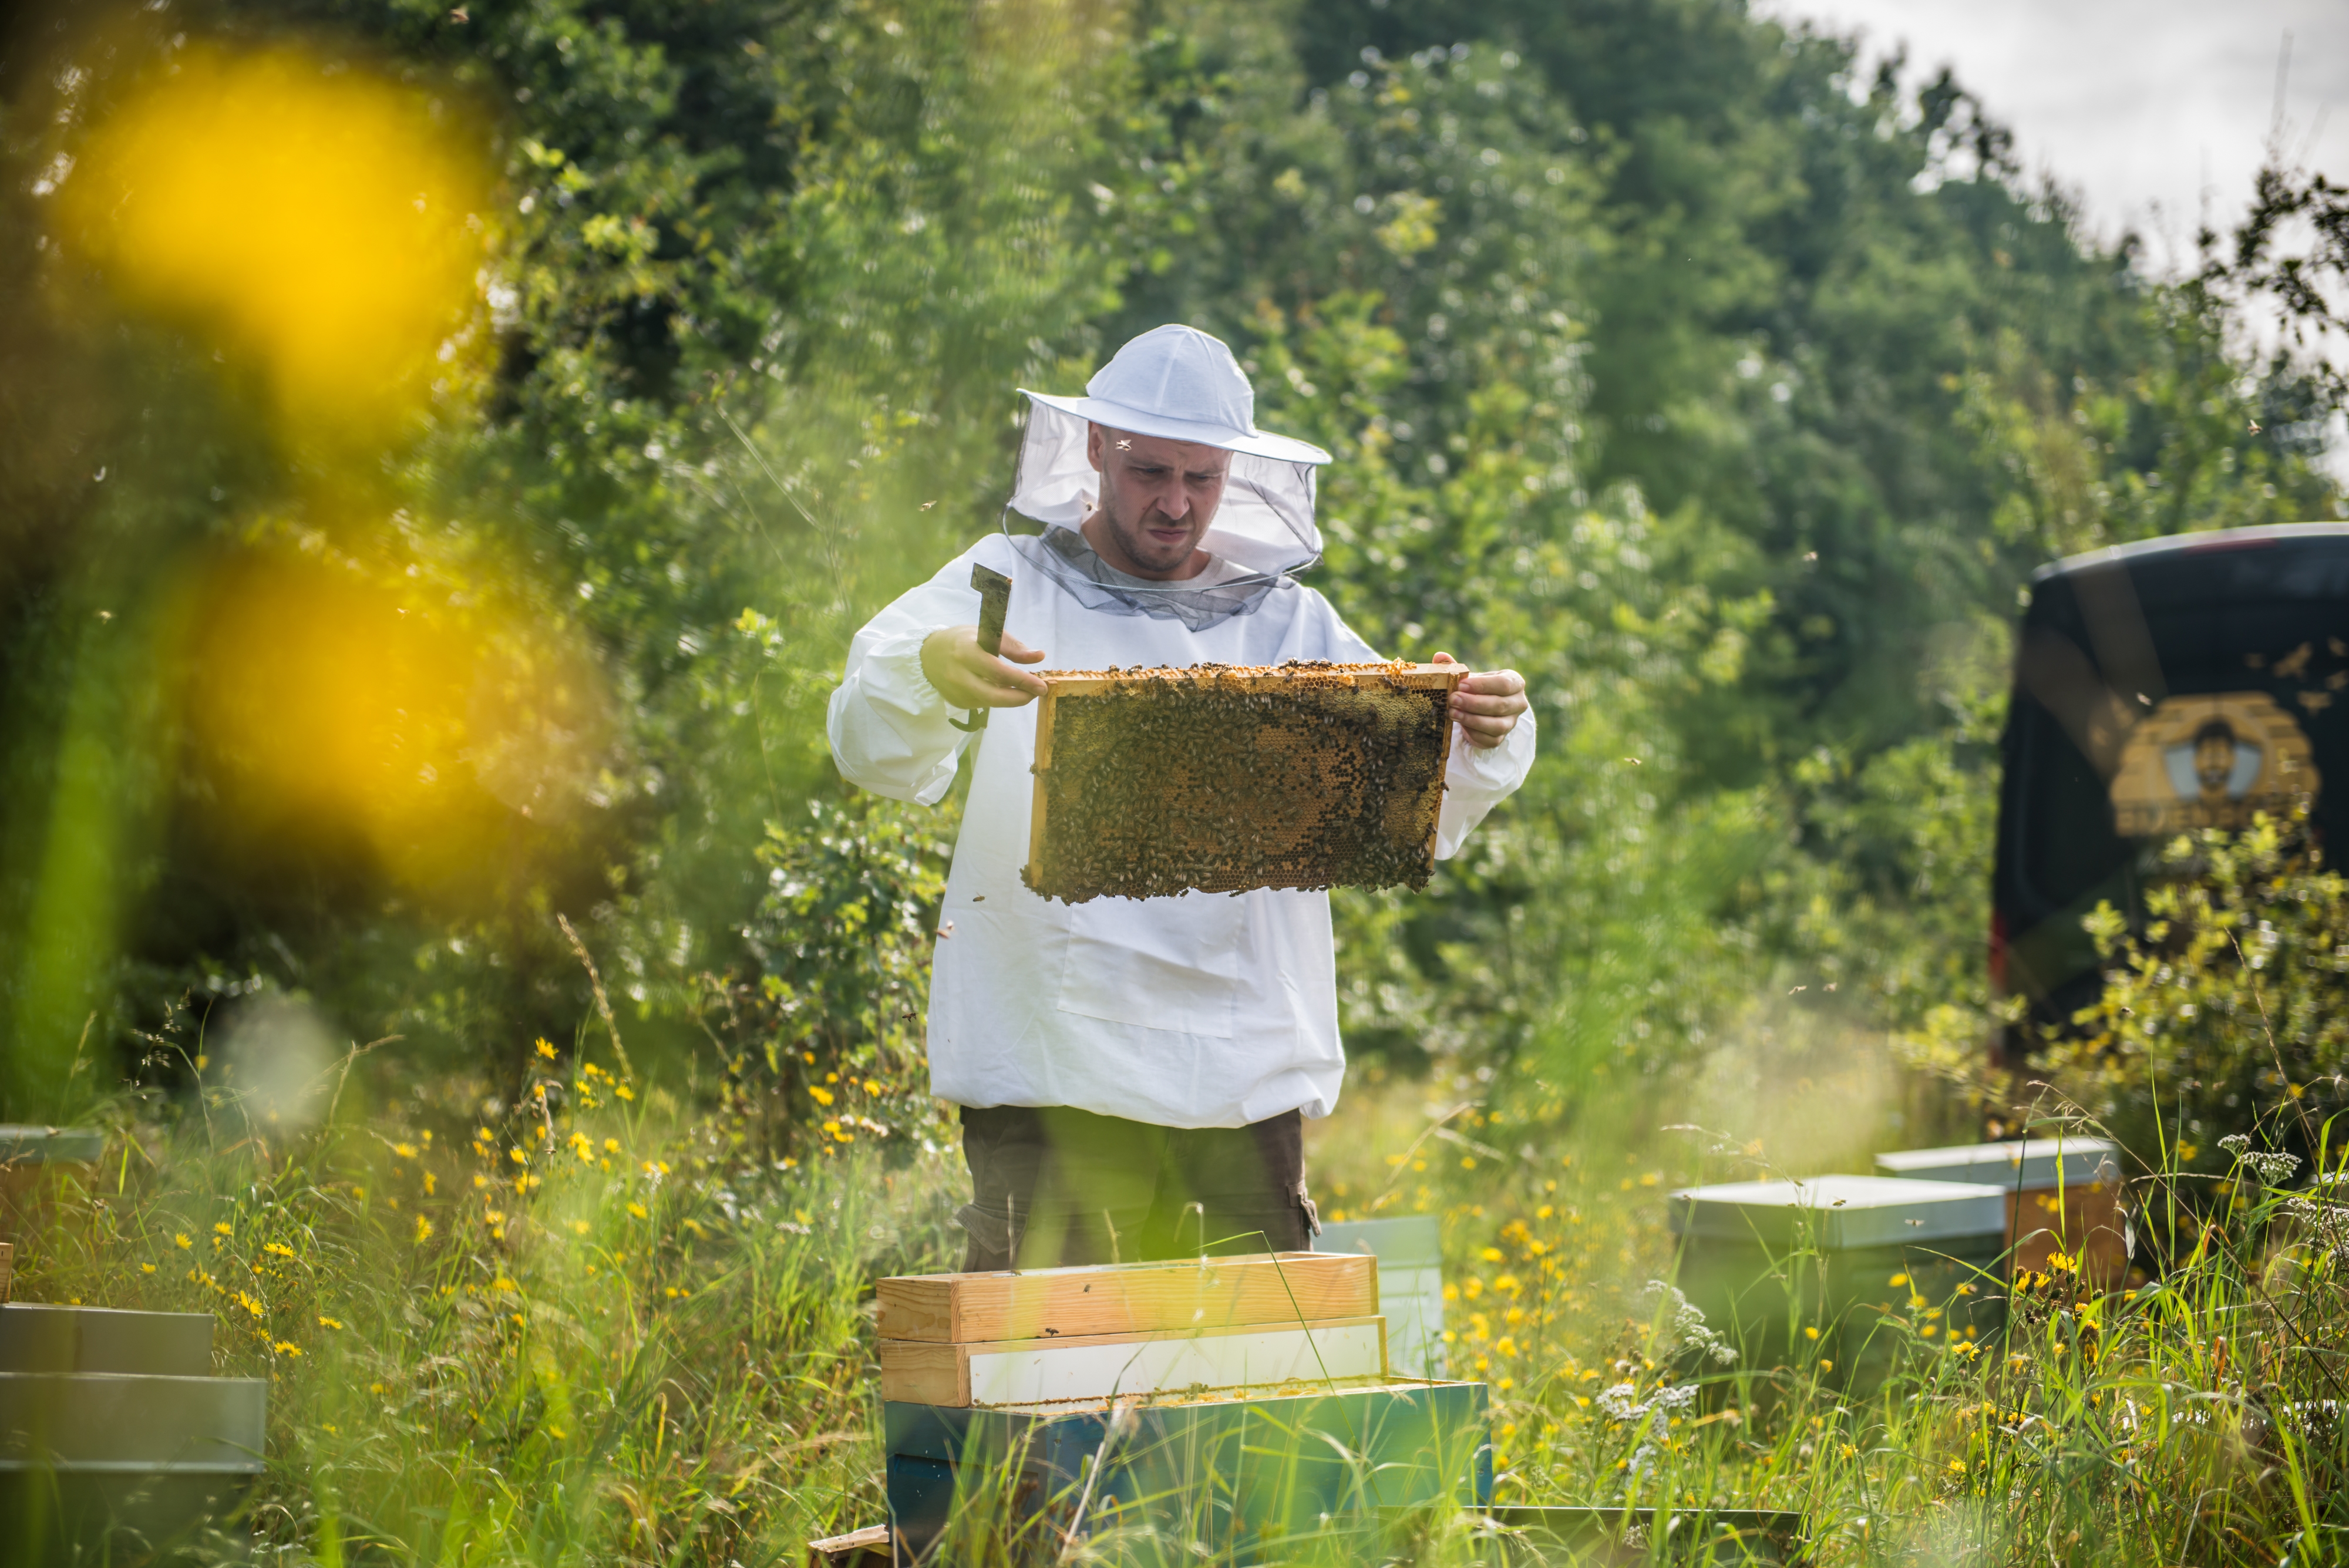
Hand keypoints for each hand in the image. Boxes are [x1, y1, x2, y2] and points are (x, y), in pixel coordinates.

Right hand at [922, 626, 1047, 710]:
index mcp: (967, 652)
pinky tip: (1002, 690)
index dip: (1023, 681)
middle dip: (1021, 697)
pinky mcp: (956, 702)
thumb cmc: (961, 640)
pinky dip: (997, 699)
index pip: (999, 672)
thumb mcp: (986, 633)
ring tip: (1024, 691)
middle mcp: (959, 675)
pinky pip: (983, 704)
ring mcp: (956, 692)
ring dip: (1012, 699)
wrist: (927, 655)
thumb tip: (1039, 656)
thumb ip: (1013, 647)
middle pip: (995, 695)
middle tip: (1038, 693)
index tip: (1042, 685)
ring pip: (991, 702)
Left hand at [1433, 651, 1527, 749]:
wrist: (1483, 708)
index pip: (1504, 684)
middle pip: (1499, 705)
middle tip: (1453, 699)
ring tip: (1453, 713)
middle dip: (1473, 703)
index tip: (1461, 685)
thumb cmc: (1478, 688)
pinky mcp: (1501, 738)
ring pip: (1496, 725)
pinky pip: (1489, 739)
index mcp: (1515, 682)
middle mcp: (1518, 703)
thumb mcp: (1470, 676)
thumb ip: (1456, 667)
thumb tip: (1439, 656)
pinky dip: (1473, 733)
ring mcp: (1511, 722)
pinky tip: (1460, 725)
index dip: (1482, 685)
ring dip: (1472, 720)